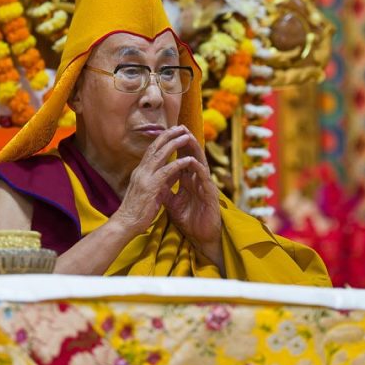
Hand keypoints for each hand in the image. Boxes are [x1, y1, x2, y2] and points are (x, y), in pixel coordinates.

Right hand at [110, 126, 195, 235]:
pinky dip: (178, 164)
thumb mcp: (153, 192)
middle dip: (169, 135)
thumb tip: (177, 172)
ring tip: (186, 136)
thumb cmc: (138, 210)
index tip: (174, 131)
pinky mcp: (150, 187)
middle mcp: (141, 171)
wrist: (126, 224)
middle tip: (181, 127)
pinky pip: (166, 172)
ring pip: (160, 155)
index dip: (163, 139)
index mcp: (140, 171)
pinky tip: (188, 160)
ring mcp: (144, 178)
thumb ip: (164, 180)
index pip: (152, 150)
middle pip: (155, 147)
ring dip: (174, 144)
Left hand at [163, 129, 222, 265]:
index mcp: (188, 181)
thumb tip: (153, 181)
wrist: (201, 237)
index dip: (175, 148)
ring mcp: (205, 186)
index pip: (181, 160)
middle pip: (192, 156)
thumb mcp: (171, 204)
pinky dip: (199, 170)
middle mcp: (197, 180)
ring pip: (200, 164)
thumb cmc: (189, 219)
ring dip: (195, 150)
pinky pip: (205, 180)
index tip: (167, 135)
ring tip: (189, 137)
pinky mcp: (211, 195)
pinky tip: (194, 162)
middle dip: (186, 142)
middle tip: (180, 127)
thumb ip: (164, 191)